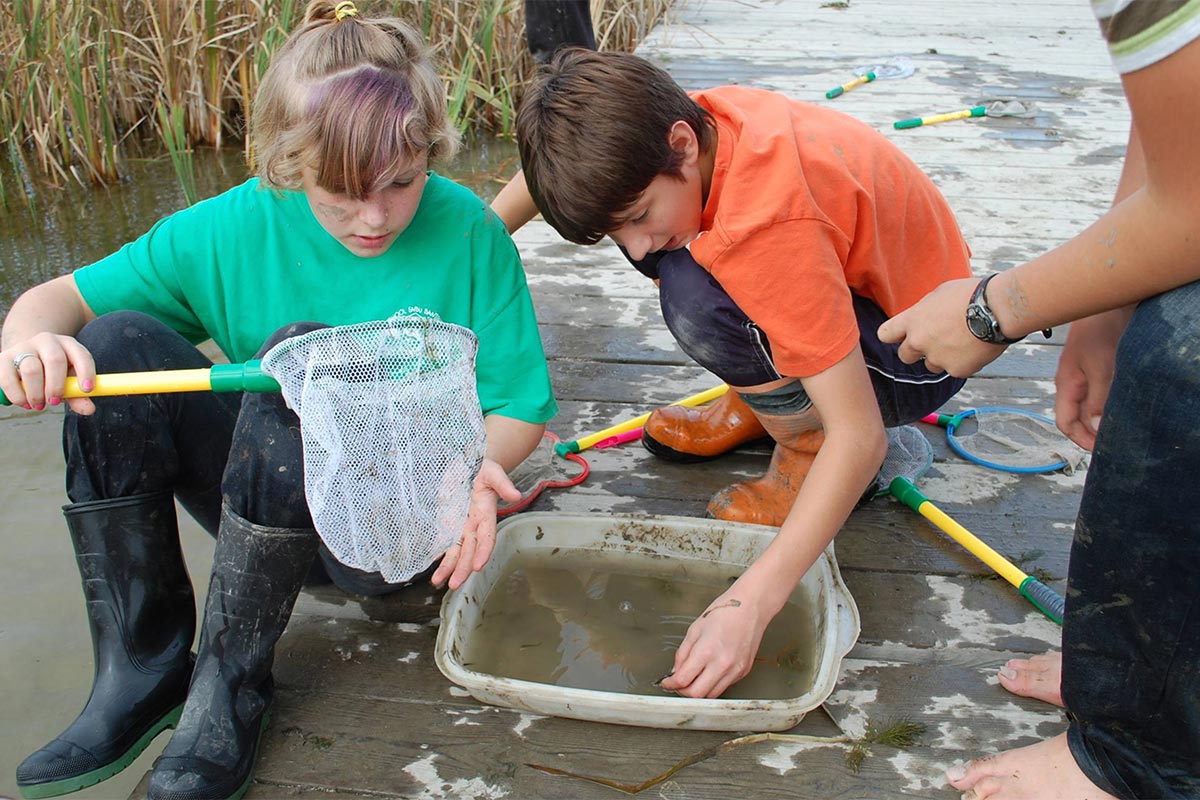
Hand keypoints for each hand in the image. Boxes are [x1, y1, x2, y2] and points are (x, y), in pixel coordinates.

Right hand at [0, 333, 96, 413]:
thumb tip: (89, 410)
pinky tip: (24, 402)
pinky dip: (17, 395)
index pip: (81, 355)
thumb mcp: (68, 379)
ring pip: (31, 369)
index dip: (86, 372)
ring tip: (39, 405)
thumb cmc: (53, 371)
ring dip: (36, 393)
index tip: (87, 390)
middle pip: (55, 360)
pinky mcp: (4, 358)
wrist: (25, 354)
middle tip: (54, 402)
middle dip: (56, 386)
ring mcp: (24, 347)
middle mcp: (47, 341)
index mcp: (68, 344)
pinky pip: (8, 378)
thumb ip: (78, 394)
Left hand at [431, 458, 521, 589]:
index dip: (483, 552)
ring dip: (449, 568)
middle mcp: (473, 524)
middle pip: (469, 551)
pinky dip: (438, 555)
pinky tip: (432, 568)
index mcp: (486, 514)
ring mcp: (459, 525)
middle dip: (463, 568)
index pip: (487, 537)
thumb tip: (516, 496)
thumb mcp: (493, 472)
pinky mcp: (447, 522)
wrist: (467, 464)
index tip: (478, 566)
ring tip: (439, 582)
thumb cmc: (482, 468)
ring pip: (455, 551)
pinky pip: (443, 542)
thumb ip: (503, 484)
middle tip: (455, 584)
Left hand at [659, 587, 769, 698]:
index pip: (683, 679)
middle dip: (683, 692)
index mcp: (706, 651)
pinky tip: (709, 673)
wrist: (750, 608)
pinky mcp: (743, 672)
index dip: (670, 684)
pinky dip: (713, 684)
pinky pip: (724, 686)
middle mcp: (722, 664)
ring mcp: (735, 670)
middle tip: (678, 684)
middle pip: (697, 694)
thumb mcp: (694, 630)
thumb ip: (683, 654)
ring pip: (711, 695)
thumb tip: (676, 672)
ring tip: (693, 679)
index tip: (667, 683)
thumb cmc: (724, 614)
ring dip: (699, 691)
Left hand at [877, 277, 1005, 376]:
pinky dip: (963, 362)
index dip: (893, 336)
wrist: (998, 309)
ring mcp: (937, 358)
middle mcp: (919, 342)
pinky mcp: (956, 370)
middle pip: (904, 356)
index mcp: (912, 320)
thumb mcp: (939, 293)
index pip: (885, 334)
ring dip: (941, 357)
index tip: (900, 336)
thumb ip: (924, 310)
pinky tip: (975, 347)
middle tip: (934, 342)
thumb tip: (921, 318)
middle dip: (915, 351)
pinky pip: (955, 370)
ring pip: (931, 365)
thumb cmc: (971, 294)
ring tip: (961, 341)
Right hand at [1053, 309, 1128, 450]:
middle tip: (1115, 441)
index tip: (1100, 450)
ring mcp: (1086, 373)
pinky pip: (1101, 391)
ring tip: (1121, 425)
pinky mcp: (1099, 364)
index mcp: (1067, 385)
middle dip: (1092, 431)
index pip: (1065, 422)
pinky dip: (1110, 402)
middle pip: (1078, 416)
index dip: (1080, 439)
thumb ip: (1099, 400)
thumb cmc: (1100, 330)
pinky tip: (1123, 403)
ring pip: (1091, 404)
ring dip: (1103, 417)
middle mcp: (1074, 382)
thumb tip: (1097, 429)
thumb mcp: (1101, 369)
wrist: (1108, 300)